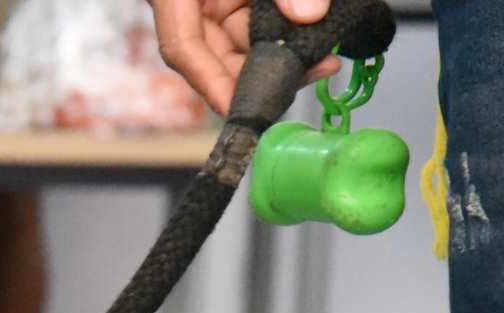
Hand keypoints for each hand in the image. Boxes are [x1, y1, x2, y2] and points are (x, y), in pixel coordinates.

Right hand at [148, 0, 339, 116]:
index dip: (210, 84)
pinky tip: (314, 35)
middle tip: (309, 74)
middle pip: (216, 55)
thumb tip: (310, 14)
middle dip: (262, 72)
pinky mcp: (232, 0)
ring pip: (240, 42)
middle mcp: (189, 6)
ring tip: (323, 56)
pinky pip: (255, 23)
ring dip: (281, 53)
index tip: (239, 110)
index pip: (182, 49)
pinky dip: (284, 32)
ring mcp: (211, 3)